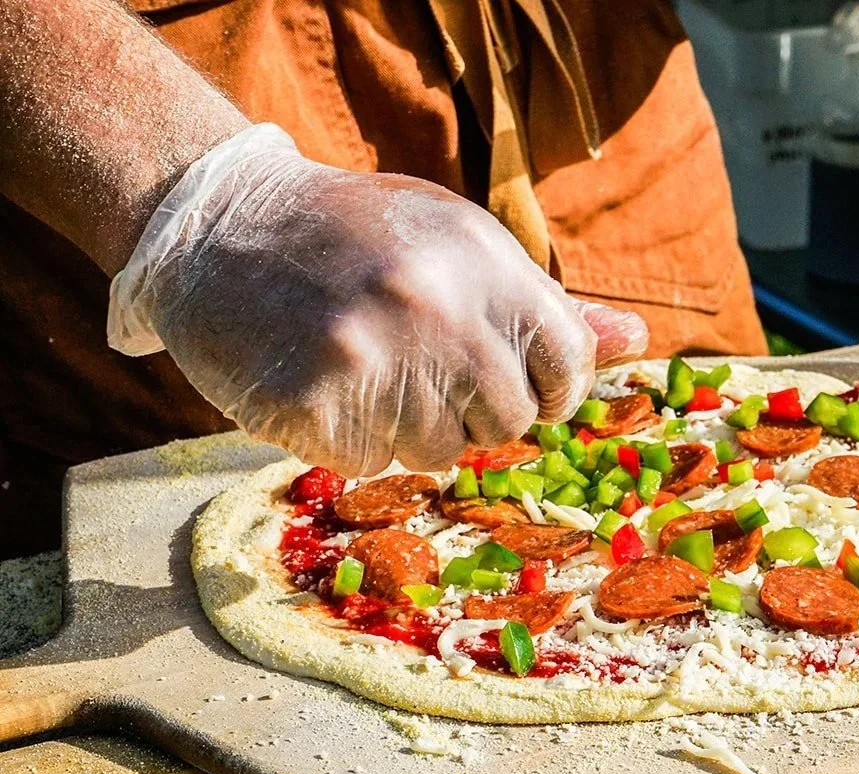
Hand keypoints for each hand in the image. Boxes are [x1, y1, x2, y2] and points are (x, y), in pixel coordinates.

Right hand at [109, 126, 647, 473]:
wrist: (218, 222)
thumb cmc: (357, 236)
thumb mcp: (458, 241)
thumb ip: (542, 303)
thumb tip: (639, 343)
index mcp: (485, 261)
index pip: (570, 361)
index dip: (553, 387)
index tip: (522, 384)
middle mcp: (439, 308)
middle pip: (510, 422)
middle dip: (475, 411)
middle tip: (422, 368)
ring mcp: (374, 357)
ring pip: (440, 453)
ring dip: (409, 428)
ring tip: (368, 369)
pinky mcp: (312, 401)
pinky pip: (370, 464)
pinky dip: (352, 441)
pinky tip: (325, 385)